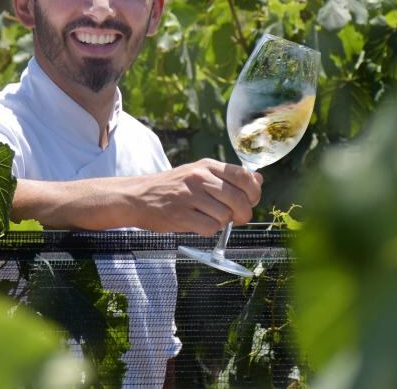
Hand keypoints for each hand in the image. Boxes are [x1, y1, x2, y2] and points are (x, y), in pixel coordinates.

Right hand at [129, 159, 262, 236]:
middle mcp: (199, 177)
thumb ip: (229, 177)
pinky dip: (208, 231)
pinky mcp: (180, 215)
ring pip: (225, 216)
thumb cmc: (172, 187)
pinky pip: (209, 228)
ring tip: (209, 218)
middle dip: (242, 214)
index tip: (249, 202)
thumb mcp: (200, 173)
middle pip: (238, 199)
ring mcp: (189, 196)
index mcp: (207, 165)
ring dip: (221, 223)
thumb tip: (258, 179)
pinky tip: (198, 224)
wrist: (138, 196)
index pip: (244, 177)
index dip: (253, 193)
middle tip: (235, 219)